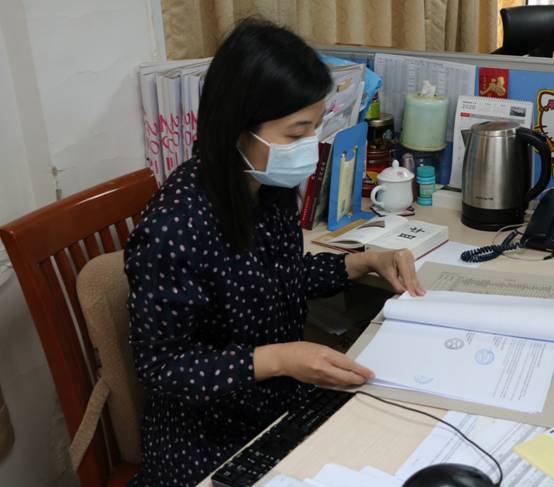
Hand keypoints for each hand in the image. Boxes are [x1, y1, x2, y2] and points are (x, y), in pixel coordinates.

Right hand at [256, 341, 373, 386]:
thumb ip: (332, 355)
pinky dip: (340, 383)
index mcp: (325, 355)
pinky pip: (332, 384)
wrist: (284, 360)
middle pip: (346, 377)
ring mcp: (319, 377)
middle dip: (358, 379)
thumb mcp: (319, 346)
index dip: (360, 370)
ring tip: (359, 381)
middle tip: (367, 379)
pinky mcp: (316, 383)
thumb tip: (346, 363)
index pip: (347, 364)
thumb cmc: (300, 349)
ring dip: (351, 382)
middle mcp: (323, 367)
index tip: (370, 374)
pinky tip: (345, 382)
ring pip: (340, 383)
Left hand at [366, 249, 424, 296]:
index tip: (413, 294)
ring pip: (413, 273)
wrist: (378, 259)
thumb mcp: (388, 276)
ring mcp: (409, 255)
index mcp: (400, 256)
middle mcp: (407, 254)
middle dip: (414, 285)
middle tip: (419, 294)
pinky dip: (414, 279)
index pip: (406, 274)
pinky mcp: (410, 259)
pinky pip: (413, 271)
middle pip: (411, 273)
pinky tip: (418, 286)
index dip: (410, 285)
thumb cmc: (381, 265)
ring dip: (416, 283)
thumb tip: (405, 291)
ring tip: (420, 292)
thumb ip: (397, 285)